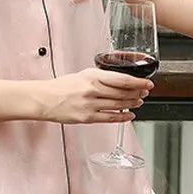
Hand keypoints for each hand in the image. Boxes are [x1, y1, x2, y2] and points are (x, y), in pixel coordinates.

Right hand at [34, 68, 153, 123]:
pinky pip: (110, 118)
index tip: (147, 83)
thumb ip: (100, 77)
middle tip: (145, 93)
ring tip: (138, 102)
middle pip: (123, 93)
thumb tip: (119, 81)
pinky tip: (129, 115)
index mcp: (92, 76)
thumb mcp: (82, 75)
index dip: (138, 83)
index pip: (122, 79)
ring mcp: (90, 105)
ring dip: (132, 104)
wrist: (45, 99)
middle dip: (138, 93)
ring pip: (118, 105)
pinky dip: (122, 117)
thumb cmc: (62, 87)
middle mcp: (92, 89)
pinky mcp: (87, 117)